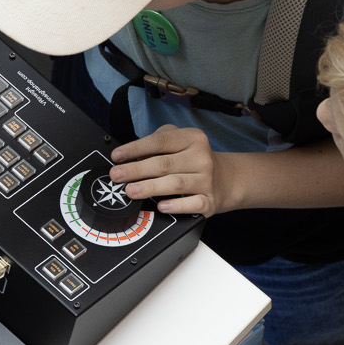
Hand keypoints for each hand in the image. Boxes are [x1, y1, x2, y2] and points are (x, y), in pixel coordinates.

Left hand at [108, 126, 240, 216]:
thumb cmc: (193, 159)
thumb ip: (157, 145)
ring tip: (130, 191)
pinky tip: (161, 206)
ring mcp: (206, 180)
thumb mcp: (180, 142)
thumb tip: (130, 157)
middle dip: (137, 170)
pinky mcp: (209, 200)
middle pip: (164, 164)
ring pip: (175, 184)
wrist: (226, 178)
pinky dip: (176, 205)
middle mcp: (201, 157)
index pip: (160, 141)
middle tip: (117, 175)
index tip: (117, 156)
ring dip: (150, 187)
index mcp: (192, 138)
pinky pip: (192, 204)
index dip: (136, 148)